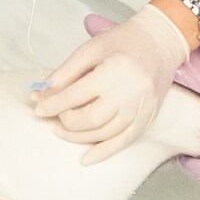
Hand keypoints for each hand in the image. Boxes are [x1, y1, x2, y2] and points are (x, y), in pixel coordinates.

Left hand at [34, 6, 189, 164]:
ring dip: (79, 137)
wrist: (160, 41)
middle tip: (53, 118)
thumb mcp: (90, 48)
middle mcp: (129, 93)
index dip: (52, 104)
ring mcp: (141, 108)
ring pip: (105, 133)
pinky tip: (87, 158)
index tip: (39, 108)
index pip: (75, 96)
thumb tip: (43, 93)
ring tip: (63, 130)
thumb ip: (66, 72)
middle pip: (90, 119)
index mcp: (112, 72)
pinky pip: (124, 141)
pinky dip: (104, 151)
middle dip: (65, 122)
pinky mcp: (148, 117)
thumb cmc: (123, 41)